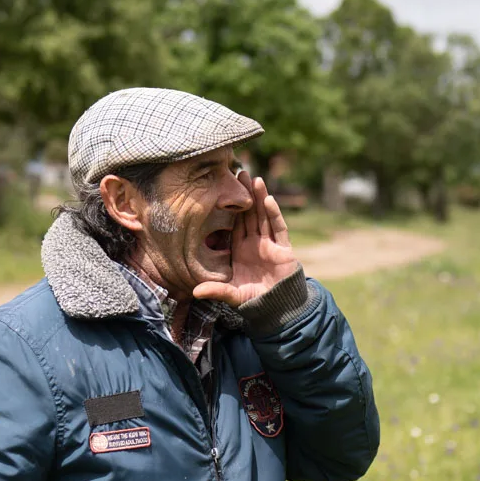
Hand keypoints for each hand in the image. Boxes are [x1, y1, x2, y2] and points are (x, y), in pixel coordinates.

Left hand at [194, 175, 300, 306]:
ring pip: (264, 216)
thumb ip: (216, 290)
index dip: (231, 207)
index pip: (235, 223)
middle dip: (245, 194)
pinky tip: (267, 200)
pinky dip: (273, 214)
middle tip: (239, 172)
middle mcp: (255, 243)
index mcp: (240, 249)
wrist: (278, 308)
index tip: (224, 188)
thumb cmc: (253, 299)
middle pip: (249, 214)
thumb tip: (195, 292)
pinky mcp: (284, 249)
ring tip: (254, 178)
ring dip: (259, 197)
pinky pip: (278, 228)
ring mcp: (270, 244)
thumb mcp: (231, 294)